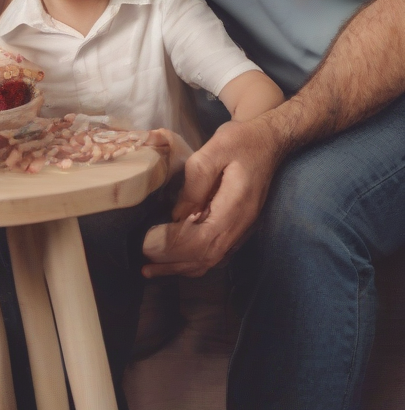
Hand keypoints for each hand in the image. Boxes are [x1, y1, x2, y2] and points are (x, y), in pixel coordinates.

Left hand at [141, 116, 281, 277]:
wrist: (267, 140)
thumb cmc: (240, 141)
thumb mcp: (214, 151)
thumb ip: (195, 185)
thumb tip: (176, 215)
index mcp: (235, 208)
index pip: (203, 241)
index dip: (174, 248)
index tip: (147, 245)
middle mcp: (240, 226)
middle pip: (206, 257)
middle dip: (173, 263)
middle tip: (143, 264)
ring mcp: (241, 228)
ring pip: (211, 259)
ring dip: (181, 267)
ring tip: (152, 269)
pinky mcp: (236, 225)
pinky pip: (215, 251)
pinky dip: (193, 260)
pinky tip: (174, 260)